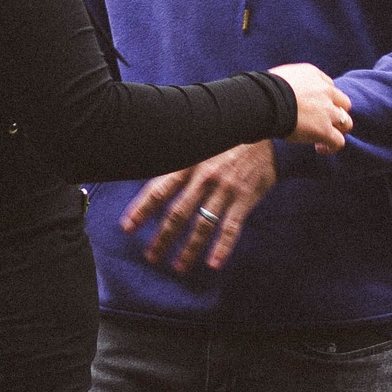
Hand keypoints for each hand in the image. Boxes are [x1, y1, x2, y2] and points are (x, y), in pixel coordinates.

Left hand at [123, 142, 276, 272]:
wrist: (263, 125)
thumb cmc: (224, 137)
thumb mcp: (198, 140)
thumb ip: (178, 158)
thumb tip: (152, 177)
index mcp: (188, 161)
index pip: (159, 189)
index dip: (142, 209)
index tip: (128, 227)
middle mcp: (204, 177)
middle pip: (178, 213)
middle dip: (163, 237)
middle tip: (151, 256)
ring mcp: (225, 189)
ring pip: (203, 224)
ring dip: (189, 249)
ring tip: (178, 266)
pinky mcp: (244, 198)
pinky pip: (232, 227)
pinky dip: (223, 247)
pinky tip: (213, 263)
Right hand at [270, 62, 351, 153]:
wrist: (264, 100)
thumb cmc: (262, 90)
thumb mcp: (279, 76)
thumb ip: (289, 83)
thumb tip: (281, 93)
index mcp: (313, 74)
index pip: (328, 86)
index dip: (323, 99)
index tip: (313, 108)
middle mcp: (325, 91)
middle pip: (343, 103)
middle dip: (336, 113)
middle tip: (323, 123)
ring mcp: (327, 111)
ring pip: (346, 122)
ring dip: (338, 130)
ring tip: (324, 139)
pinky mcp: (324, 130)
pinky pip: (338, 141)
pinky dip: (332, 147)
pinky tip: (320, 149)